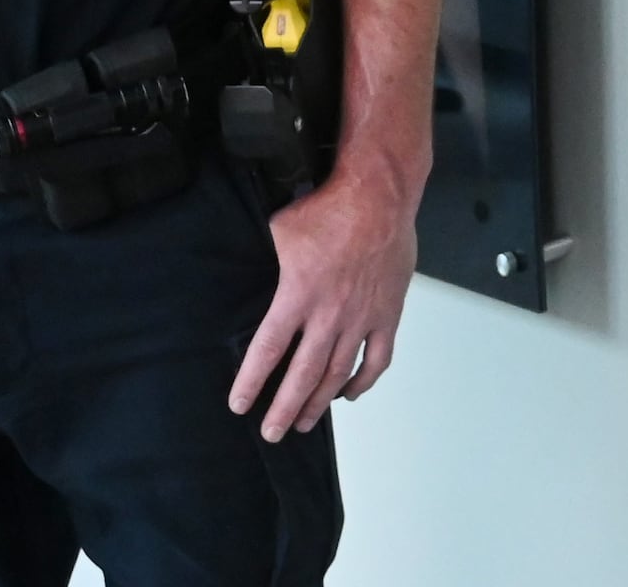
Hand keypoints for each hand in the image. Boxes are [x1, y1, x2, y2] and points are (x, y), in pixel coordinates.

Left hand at [228, 173, 418, 441]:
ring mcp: (362, 317)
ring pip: (338, 372)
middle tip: (271, 432)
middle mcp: (329, 314)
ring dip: (320, 402)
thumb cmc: (329, 208)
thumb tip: (239, 268)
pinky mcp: (388, 313)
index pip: (269, 349)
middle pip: (303, 374)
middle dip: (284, 408)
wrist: (379, 196)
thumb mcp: (280, 230)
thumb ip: (264, 259)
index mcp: (298, 295)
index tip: (240, 405)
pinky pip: (377, 358)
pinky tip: (349, 394)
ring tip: (304, 423)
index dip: (252, 381)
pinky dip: (363, 381)